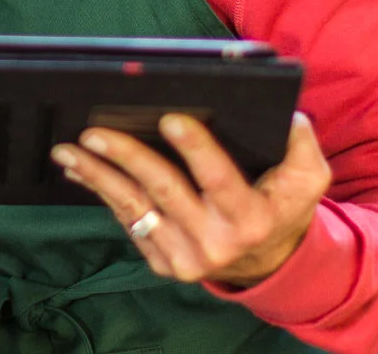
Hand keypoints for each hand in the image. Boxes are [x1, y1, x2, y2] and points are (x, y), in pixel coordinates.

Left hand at [52, 112, 330, 288]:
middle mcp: (215, 243)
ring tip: (68, 150)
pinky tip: (81, 170)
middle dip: (126, 157)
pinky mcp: (162, 262)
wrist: (268, 262)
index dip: (195, 148)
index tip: (169, 117)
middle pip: (164, 191)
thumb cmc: (282, 208)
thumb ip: (302, 146)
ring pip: (134, 208)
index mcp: (251, 219)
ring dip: (97, 176)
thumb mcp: (308, 181)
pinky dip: (103, 193)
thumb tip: (289, 114)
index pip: (218, 179)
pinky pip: (127, 222)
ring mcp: (185, 258)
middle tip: (93, 130)